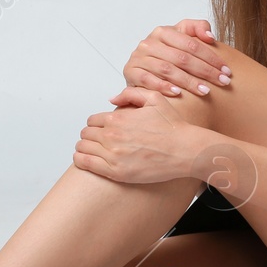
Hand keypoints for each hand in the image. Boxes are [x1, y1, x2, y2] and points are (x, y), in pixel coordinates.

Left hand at [75, 88, 203, 183]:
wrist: (185, 150)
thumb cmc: (172, 127)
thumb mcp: (154, 98)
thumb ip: (129, 94)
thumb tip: (111, 99)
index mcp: (118, 118)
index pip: (92, 120)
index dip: (96, 124)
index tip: (101, 130)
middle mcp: (112, 135)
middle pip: (86, 134)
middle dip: (90, 136)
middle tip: (97, 141)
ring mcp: (113, 155)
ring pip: (82, 148)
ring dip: (84, 147)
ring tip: (90, 150)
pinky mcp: (116, 172)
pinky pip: (86, 163)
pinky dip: (81, 160)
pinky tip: (84, 159)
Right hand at [116, 19, 230, 102]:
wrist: (142, 67)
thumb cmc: (166, 53)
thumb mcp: (181, 36)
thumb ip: (196, 28)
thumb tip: (209, 35)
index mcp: (163, 32)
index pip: (191, 44)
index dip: (211, 57)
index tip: (227, 70)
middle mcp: (149, 43)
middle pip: (181, 58)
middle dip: (205, 71)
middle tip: (223, 82)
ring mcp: (138, 58)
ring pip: (167, 70)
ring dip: (188, 82)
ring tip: (206, 91)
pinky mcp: (130, 72)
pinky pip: (148, 80)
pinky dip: (163, 87)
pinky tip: (178, 94)